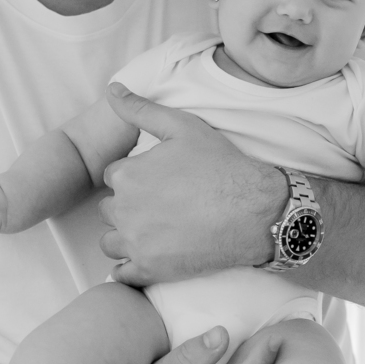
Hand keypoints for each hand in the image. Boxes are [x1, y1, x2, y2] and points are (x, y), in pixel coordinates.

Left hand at [99, 85, 287, 283]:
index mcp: (126, 175)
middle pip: (109, 210)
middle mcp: (123, 210)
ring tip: (156, 232)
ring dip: (125, 237)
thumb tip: (112, 89)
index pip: (113, 177)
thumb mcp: (182, 127)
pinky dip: (129, 269)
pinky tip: (149, 258)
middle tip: (162, 206)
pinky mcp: (149, 270)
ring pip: (110, 242)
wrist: (255, 211)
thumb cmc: (221, 166)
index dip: (135, 179)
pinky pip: (121, 274)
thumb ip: (141, 109)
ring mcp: (135, 243)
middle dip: (128, 207)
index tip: (159, 182)